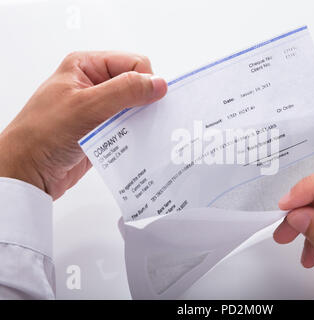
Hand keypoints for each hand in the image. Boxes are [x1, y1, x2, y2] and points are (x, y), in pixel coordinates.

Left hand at [0, 51, 166, 198]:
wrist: (27, 172)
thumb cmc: (43, 135)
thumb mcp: (86, 106)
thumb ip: (125, 91)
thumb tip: (158, 84)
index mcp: (86, 66)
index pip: (133, 63)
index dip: (144, 81)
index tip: (147, 101)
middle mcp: (93, 84)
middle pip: (136, 85)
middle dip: (144, 101)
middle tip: (141, 118)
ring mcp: (99, 108)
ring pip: (135, 107)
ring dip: (140, 119)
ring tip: (135, 132)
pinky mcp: (103, 129)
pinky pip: (129, 127)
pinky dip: (135, 134)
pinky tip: (133, 142)